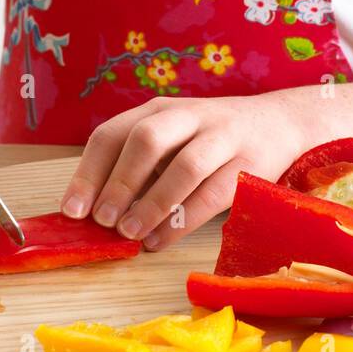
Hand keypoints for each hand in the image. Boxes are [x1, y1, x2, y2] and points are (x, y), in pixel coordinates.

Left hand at [58, 92, 315, 250]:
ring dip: (153, 203)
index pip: (112, 134)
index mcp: (157, 111)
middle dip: (120, 182)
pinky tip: (162, 240)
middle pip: (146, 140)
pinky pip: (214, 193)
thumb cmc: (210, 139)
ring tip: (131, 233)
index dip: (89, 172)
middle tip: (103, 220)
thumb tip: (94, 213)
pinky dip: (184, 220)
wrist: (280, 121)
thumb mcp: (172, 138)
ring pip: (185, 166)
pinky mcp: (249, 161)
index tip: (73, 210)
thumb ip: (139, 166)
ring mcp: (221, 136)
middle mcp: (186, 116)